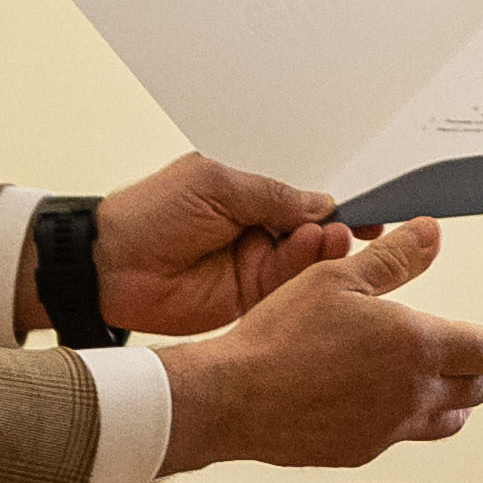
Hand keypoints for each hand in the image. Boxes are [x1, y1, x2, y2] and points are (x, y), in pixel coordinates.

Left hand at [84, 154, 361, 335]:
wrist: (110, 266)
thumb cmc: (150, 213)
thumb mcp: (216, 184)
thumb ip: (272, 194)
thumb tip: (321, 203)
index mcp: (247, 195)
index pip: (304, 200)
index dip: (337, 205)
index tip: (372, 208)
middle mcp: (256, 230)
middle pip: (312, 231)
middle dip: (336, 228)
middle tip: (354, 226)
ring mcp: (254, 265)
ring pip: (305, 260)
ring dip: (323, 250)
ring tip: (331, 239)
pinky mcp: (249, 298)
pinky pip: (288, 287)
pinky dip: (305, 275)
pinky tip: (314, 258)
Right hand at [158, 219, 482, 469]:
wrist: (233, 398)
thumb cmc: (279, 336)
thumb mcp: (337, 278)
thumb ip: (393, 260)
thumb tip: (431, 233)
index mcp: (417, 346)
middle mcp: (414, 393)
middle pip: (481, 386)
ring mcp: (390, 427)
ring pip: (452, 416)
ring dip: (469, 397)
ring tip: (469, 384)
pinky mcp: (364, 449)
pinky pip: (411, 433)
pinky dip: (424, 415)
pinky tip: (407, 404)